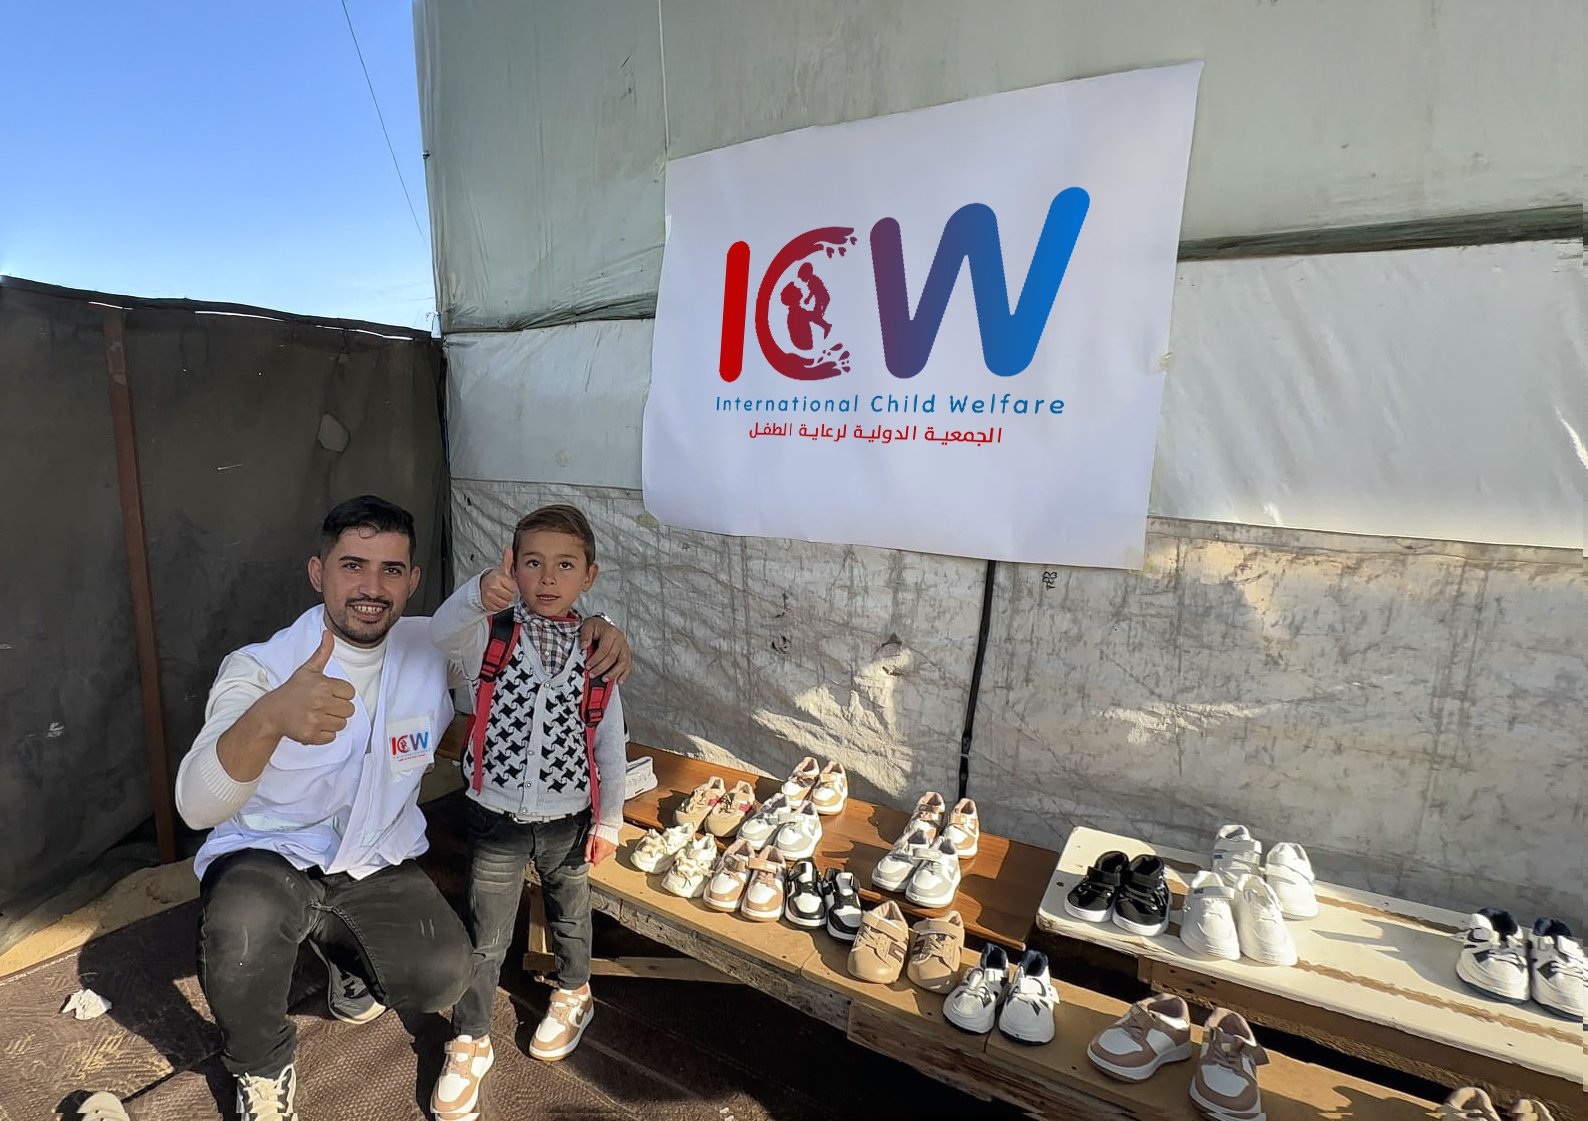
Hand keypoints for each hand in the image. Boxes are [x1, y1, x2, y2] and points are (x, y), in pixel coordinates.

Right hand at [264, 630, 355, 745]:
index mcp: (323, 685)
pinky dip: (324, 734)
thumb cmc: (293, 690)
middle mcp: (320, 702)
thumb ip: (323, 652)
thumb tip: (328, 632)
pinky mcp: (311, 735)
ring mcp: (315, 720)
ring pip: (342, 724)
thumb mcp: (308, 669)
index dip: (341, 694)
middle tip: (322, 706)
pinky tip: (313, 725)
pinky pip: (332, 737)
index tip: (328, 693)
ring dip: (332, 722)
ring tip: (317, 715)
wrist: (272, 712)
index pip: (350, 693)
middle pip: (349, 710)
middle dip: (338, 708)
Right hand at [479, 545, 517, 612]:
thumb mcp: (502, 568)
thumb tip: (508, 549)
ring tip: (499, 593)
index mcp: (498, 578)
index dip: (511, 586)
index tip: (507, 583)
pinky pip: (499, 607)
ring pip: (505, 603)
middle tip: (503, 589)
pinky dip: (499, 605)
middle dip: (508, 593)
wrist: (481, 586)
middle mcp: (493, 587)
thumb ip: (507, 559)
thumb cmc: (494, 578)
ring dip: (504, 599)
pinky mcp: (487, 604)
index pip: (513, 587)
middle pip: (510, 596)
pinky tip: (496, 598)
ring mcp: (489, 596)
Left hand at [580, 617, 631, 682]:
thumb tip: (584, 646)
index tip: (588, 666)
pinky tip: (619, 680)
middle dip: (601, 668)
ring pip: (623, 662)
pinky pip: (628, 665)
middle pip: (613, 657)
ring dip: (614, 673)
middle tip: (592, 674)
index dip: (596, 660)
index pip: (604, 650)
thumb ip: (585, 635)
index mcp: (610, 632)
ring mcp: (625, 647)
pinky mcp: (627, 653)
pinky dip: (624, 674)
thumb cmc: (596, 626)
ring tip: (605, 679)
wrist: (603, 625)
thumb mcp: (588, 626)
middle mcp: (620, 640)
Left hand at [585, 833, 616, 865]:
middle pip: (600, 859)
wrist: (607, 825)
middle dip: (596, 855)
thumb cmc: (598, 831)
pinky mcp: (614, 848)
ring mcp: (612, 850)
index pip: (596, 862)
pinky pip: (608, 852)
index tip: (590, 856)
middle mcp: (608, 851)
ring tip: (599, 844)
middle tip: (593, 847)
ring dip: (601, 852)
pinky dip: (605, 850)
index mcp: (602, 850)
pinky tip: (603, 844)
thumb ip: (587, 851)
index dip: (592, 860)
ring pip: (604, 856)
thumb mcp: (590, 840)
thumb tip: (586, 859)